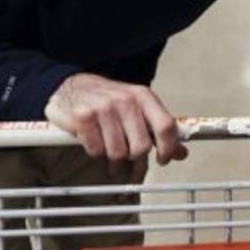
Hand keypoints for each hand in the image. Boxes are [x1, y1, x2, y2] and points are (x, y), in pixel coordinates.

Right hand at [44, 73, 188, 176]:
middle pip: (141, 146)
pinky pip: (96, 150)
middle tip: (130, 164)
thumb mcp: (137, 107)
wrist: (69, 86)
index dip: (168, 148)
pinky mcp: (83, 118)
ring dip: (114, 163)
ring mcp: (104, 108)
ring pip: (118, 153)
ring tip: (111, 160)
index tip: (163, 160)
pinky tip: (94, 145)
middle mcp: (126, 101)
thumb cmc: (107, 100)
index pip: (166, 126)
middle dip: (136, 162)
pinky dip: (95, 153)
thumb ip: (158, 129)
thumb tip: (181, 153)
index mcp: (143, 96)